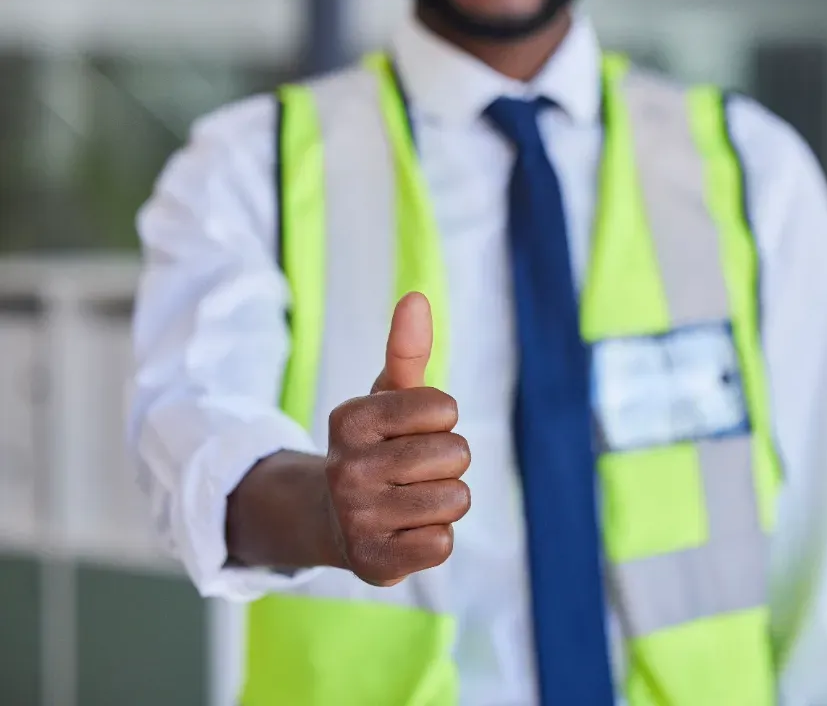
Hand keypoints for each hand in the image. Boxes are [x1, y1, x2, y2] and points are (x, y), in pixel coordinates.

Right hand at [325, 292, 470, 585]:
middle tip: (414, 470)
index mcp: (349, 418)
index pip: (445, 407)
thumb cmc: (378, 447)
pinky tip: (406, 531)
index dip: (442, 419)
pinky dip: (435, 538)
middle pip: (456, 454)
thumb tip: (417, 297)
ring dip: (445, 500)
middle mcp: (346, 468)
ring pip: (456, 500)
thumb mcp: (390, 396)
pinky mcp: (372, 562)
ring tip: (410, 500)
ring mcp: (356, 518)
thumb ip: (407, 349)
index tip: (413, 429)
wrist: (336, 519)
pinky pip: (443, 544)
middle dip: (448, 460)